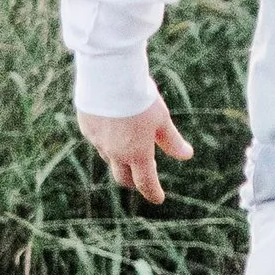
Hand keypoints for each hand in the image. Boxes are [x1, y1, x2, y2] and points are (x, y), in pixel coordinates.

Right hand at [78, 94, 193, 204]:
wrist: (109, 76)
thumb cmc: (140, 96)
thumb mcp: (161, 118)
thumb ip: (172, 140)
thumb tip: (186, 156)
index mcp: (137, 153)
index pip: (146, 182)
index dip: (153, 192)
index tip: (159, 198)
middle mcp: (115, 153)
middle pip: (123, 177)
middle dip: (135, 181)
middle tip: (144, 177)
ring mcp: (98, 142)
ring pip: (110, 158)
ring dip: (121, 160)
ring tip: (130, 149)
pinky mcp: (87, 128)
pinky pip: (98, 141)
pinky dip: (107, 141)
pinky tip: (113, 129)